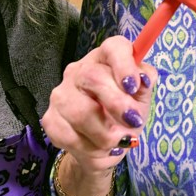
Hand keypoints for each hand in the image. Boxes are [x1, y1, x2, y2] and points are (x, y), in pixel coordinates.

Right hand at [41, 36, 157, 195]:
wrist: (106, 146)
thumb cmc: (126, 115)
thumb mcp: (141, 99)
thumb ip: (145, 85)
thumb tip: (144, 78)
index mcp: (106, 58)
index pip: (113, 47)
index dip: (124, 64)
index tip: (134, 86)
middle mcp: (79, 70)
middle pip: (93, 77)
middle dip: (117, 104)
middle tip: (134, 122)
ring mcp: (61, 93)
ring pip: (80, 112)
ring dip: (106, 134)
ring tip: (120, 141)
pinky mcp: (50, 118)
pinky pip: (69, 135)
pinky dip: (91, 148)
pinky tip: (101, 148)